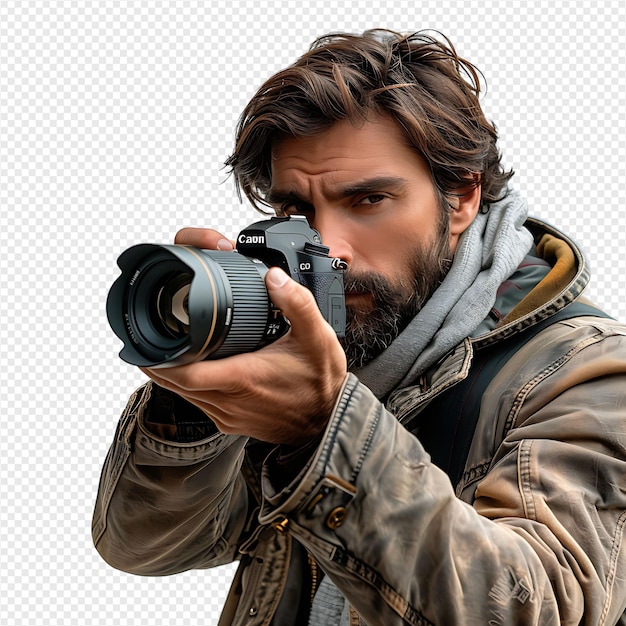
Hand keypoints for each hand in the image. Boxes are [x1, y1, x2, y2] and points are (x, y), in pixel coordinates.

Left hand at [140, 228, 347, 445]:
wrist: (330, 423)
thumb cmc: (322, 385)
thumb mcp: (317, 338)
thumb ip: (296, 304)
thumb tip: (273, 278)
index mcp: (243, 379)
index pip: (185, 374)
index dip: (160, 359)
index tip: (148, 343)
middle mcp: (230, 402)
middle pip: (175, 385)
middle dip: (158, 363)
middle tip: (150, 340)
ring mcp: (229, 416)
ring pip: (185, 397)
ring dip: (172, 376)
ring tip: (167, 351)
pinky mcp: (232, 424)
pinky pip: (200, 405)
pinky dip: (189, 388)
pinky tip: (195, 372)